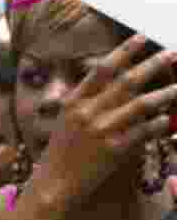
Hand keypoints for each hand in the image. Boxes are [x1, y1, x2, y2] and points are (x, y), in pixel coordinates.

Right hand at [32, 35, 176, 210]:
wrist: (54, 182)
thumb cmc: (61, 149)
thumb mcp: (66, 118)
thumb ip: (86, 97)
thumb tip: (105, 75)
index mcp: (75, 101)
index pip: (102, 69)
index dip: (123, 52)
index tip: (141, 38)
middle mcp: (88, 112)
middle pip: (126, 81)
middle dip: (151, 65)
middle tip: (171, 53)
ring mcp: (102, 130)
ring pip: (141, 104)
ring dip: (164, 93)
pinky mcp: (115, 150)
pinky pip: (144, 132)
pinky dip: (159, 123)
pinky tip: (170, 118)